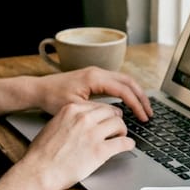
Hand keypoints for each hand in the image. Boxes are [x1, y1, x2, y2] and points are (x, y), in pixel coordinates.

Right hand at [23, 100, 135, 189]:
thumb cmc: (42, 153)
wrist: (40, 171)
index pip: (98, 105)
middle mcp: (83, 119)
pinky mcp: (100, 151)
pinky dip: (128, 144)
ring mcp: (93, 134)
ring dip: (123, 131)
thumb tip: (79, 123)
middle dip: (116, 119)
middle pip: (111, 112)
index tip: (107, 118)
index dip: (105, 113)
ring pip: (119, 125)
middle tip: (117, 127)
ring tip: (121, 136)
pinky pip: (123, 143)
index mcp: (71, 110)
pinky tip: (128, 145)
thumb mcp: (53, 126)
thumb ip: (68, 120)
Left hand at [33, 67, 152, 121]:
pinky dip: (126, 91)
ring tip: (143, 108)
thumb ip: (97, 111)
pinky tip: (129, 102)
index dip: (136, 104)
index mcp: (94, 78)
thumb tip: (116, 114)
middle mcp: (97, 72)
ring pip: (124, 80)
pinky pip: (116, 82)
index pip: (124, 90)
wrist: (39, 89)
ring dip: (135, 93)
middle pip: (129, 81)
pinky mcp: (93, 77)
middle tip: (149, 112)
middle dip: (141, 97)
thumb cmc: (52, 98)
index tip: (143, 117)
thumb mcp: (75, 108)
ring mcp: (96, 73)